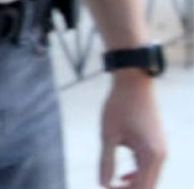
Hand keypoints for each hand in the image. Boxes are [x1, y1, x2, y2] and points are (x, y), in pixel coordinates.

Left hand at [99, 71, 165, 187]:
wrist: (134, 84)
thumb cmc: (119, 106)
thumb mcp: (108, 134)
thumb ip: (106, 160)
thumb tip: (102, 184)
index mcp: (151, 154)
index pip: (142, 188)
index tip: (104, 188)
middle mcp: (160, 155)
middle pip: (147, 186)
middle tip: (105, 188)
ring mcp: (160, 150)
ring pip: (149, 178)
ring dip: (132, 185)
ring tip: (111, 186)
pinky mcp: (156, 146)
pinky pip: (149, 168)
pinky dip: (137, 175)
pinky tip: (122, 177)